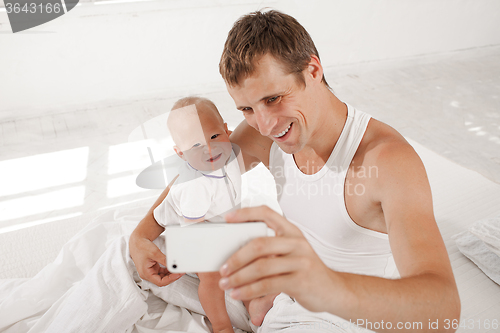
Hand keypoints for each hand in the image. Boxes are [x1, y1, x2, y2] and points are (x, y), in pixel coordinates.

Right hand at [129, 232, 183, 286]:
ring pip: (162, 277)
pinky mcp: (152, 268)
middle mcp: (147, 274)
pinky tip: (172, 266)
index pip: (160, 282)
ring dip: (170, 273)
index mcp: (146, 273)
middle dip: (172, 276)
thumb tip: (173, 265)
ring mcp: (150, 271)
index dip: (171, 279)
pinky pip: (161, 272)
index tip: (178, 274)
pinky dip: (167, 270)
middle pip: (162, 280)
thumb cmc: (142, 247)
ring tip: (177, 269)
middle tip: (180, 271)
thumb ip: (164, 260)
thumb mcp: (155, 253)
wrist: (137, 241)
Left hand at [219, 206, 337, 312]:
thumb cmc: (306, 271)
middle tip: (223, 268)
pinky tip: (238, 293)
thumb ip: (271, 249)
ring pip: (261, 266)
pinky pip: (267, 284)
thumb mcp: (292, 253)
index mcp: (292, 232)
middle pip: (259, 244)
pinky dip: (248, 290)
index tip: (228, 218)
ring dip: (238, 277)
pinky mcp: (300, 281)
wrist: (334, 291)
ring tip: (226, 284)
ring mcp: (300, 261)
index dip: (246, 213)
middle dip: (236, 257)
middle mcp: (297, 243)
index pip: (267, 213)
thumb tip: (237, 254)